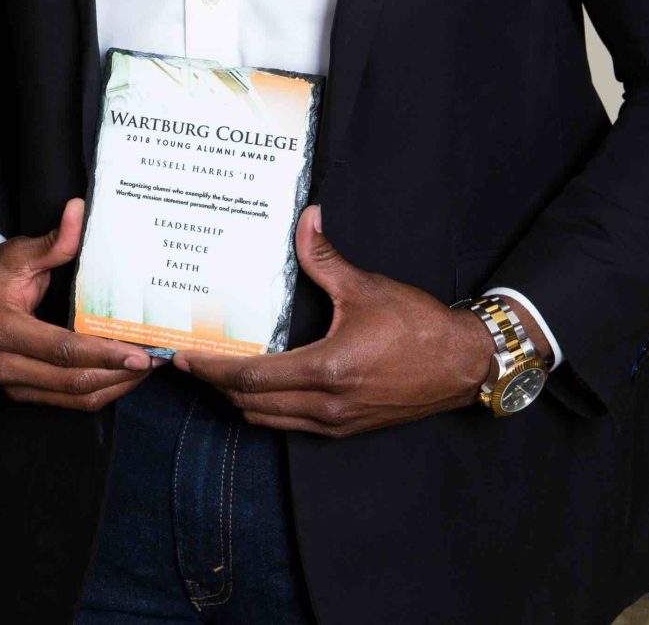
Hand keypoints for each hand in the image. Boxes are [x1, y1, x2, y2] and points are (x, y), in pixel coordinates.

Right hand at [0, 199, 155, 412]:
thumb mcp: (18, 254)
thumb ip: (54, 241)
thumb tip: (79, 212)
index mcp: (2, 329)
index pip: (62, 349)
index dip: (103, 354)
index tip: (138, 354)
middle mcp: (4, 364)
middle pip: (74, 380)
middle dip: (118, 374)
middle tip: (153, 360)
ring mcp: (12, 384)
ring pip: (75, 397)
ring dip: (114, 386)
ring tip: (144, 370)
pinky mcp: (22, 392)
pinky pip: (68, 401)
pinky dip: (99, 392)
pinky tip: (121, 376)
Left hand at [176, 206, 501, 436]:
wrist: (464, 365)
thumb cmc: (418, 327)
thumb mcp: (367, 289)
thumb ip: (325, 258)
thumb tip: (306, 218)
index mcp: (328, 370)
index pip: (252, 377)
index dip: (211, 369)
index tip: (183, 358)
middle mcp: (327, 405)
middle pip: (251, 403)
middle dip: (216, 383)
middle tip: (190, 362)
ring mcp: (337, 422)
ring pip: (268, 419)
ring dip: (239, 398)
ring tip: (216, 372)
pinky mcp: (347, 429)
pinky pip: (291, 424)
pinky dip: (266, 408)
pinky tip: (257, 385)